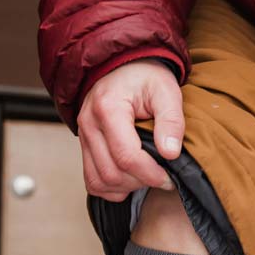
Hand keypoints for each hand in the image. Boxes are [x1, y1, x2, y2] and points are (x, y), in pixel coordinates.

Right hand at [77, 60, 184, 201]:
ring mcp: (83, 137)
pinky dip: (110, 188)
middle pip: (111, 173)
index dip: (150, 173)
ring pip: (98, 181)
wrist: (121, 66)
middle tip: (161, 177)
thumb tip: (171, 153)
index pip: (126, 156)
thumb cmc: (144, 76)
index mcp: (108, 108)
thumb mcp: (166, 90)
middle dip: (140, 182)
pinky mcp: (84, 147)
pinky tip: (129, 179)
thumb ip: (171, 120)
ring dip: (125, 187)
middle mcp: (89, 124)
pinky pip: (92, 180)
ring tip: (145, 177)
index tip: (168, 178)